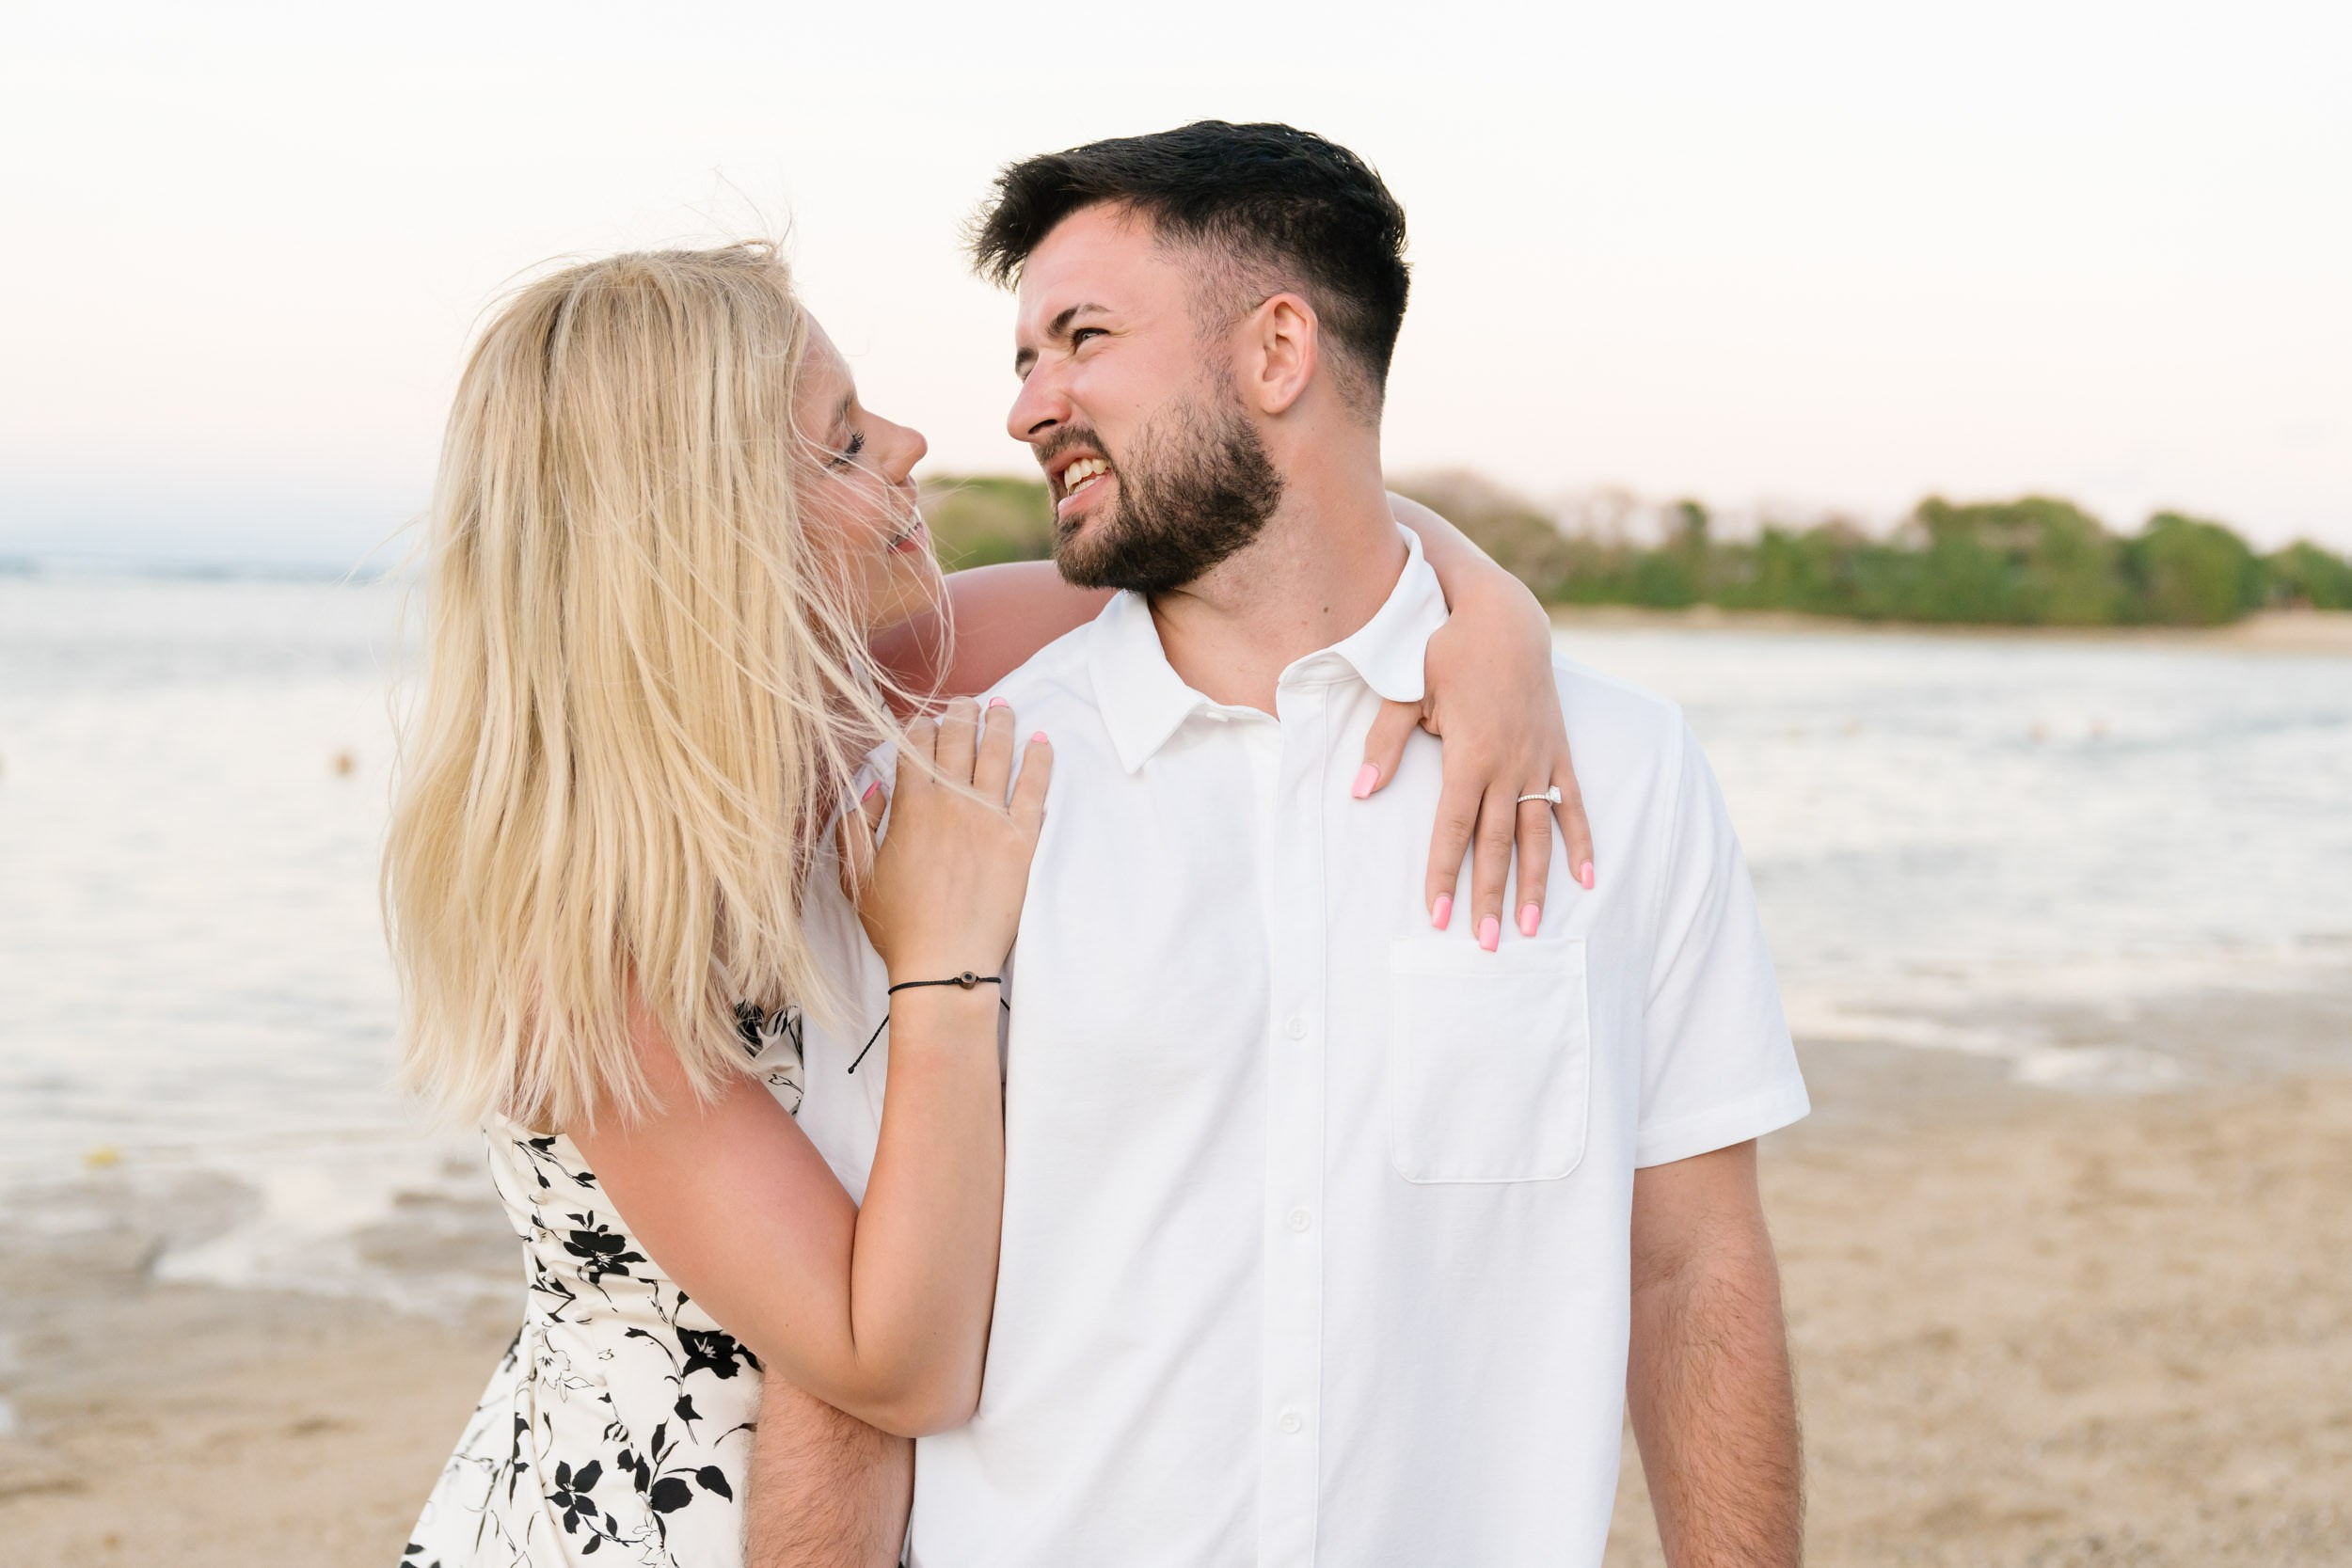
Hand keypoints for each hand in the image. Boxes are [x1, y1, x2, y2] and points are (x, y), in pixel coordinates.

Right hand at [840, 697, 1050, 980]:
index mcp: (910, 806)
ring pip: (997, 753)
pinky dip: (1039, 760)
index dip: (919, 726)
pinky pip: (1034, 788)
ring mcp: (990, 818)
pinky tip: (1042, 742)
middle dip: (960, 713)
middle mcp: (952, 801)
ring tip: (1002, 707)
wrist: (944, 964)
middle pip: (958, 739)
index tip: (923, 718)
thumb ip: (855, 826)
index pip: (915, 746)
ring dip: (999, 724)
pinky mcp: (1022, 839)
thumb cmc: (897, 926)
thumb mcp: (856, 877)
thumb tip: (870, 785)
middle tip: (965, 701)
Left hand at [1359, 591, 1595, 947]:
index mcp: (1470, 753)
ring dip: (1534, 883)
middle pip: (1497, 844)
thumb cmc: (1446, 651)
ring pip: (1537, 833)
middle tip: (1483, 944)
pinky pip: (1573, 805)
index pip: (1453, 828)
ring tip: (1528, 928)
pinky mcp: (1559, 753)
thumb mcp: (1405, 688)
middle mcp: (1510, 764)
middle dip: (1488, 895)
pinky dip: (1579, 842)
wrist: (1507, 618)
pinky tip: (1584, 880)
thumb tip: (1361, 790)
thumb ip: (1385, 742)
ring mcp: (1540, 761)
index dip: (1443, 873)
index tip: (1435, 915)